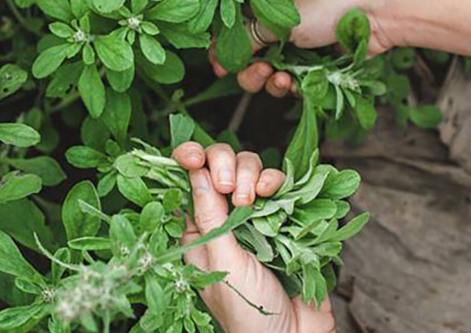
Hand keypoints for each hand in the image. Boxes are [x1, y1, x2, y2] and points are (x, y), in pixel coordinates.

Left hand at [173, 142, 336, 332]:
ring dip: (251, 173)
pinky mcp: (283, 214)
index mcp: (198, 231)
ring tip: (254, 199)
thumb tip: (195, 171)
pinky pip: (277, 182)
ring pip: (249, 168)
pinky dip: (275, 180)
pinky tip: (274, 192)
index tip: (194, 158)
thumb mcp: (221, 262)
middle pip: (220, 166)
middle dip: (225, 165)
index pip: (187, 182)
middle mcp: (225, 217)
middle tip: (232, 189)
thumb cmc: (248, 312)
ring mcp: (255, 214)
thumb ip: (209, 216)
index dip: (189, 161)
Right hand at [211, 0, 399, 95]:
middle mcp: (285, 24)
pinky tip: (298, 85)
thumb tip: (219, 54)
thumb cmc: (327, 4)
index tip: (221, 68)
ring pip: (275, 73)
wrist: (377, 12)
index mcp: (270, 4)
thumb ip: (247, 37)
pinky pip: (299, 82)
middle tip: (258, 74)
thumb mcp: (278, 19)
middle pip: (254, 57)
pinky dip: (295, 87)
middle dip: (250, 71)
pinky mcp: (323, 63)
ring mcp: (304, 45)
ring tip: (281, 80)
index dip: (227, 51)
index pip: (238, 30)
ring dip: (272, 82)